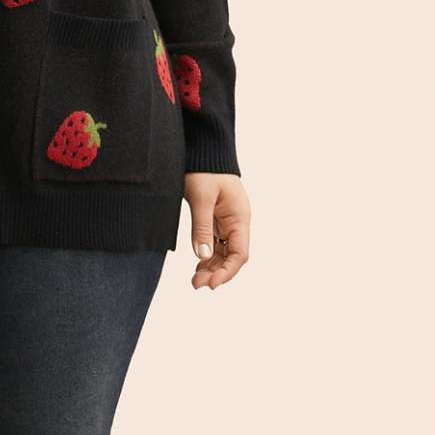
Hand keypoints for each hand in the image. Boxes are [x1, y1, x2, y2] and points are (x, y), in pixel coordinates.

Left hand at [184, 173, 250, 289]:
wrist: (203, 150)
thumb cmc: (204, 170)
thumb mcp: (201, 198)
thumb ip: (201, 227)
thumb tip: (202, 256)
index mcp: (240, 217)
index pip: (240, 253)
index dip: (227, 271)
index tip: (211, 284)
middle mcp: (237, 222)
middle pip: (232, 256)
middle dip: (217, 273)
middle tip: (196, 285)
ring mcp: (227, 221)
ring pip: (223, 252)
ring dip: (211, 267)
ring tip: (195, 280)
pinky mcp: (216, 219)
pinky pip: (215, 243)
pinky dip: (207, 256)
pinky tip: (198, 265)